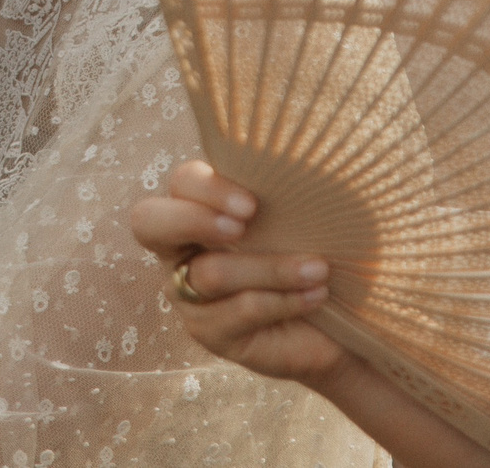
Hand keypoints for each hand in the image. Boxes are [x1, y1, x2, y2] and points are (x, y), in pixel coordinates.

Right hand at [129, 160, 348, 387]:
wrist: (340, 322)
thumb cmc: (316, 252)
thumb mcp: (300, 218)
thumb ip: (283, 190)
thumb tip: (298, 156)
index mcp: (197, 207)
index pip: (182, 183)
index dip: (207, 188)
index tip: (252, 204)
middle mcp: (179, 248)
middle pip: (149, 222)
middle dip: (192, 219)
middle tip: (242, 226)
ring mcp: (187, 294)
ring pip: (210, 273)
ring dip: (271, 268)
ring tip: (317, 268)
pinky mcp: (209, 333)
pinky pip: (240, 310)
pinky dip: (284, 300)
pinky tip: (316, 294)